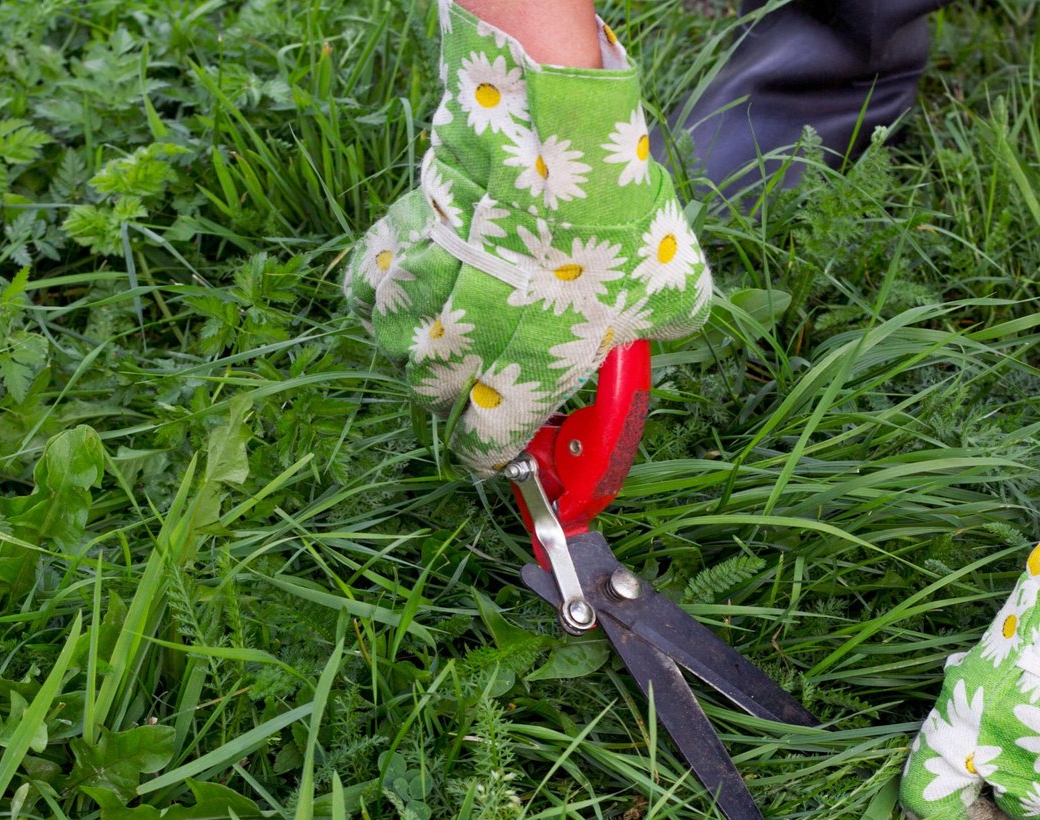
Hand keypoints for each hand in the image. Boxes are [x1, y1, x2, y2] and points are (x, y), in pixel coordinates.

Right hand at [346, 0, 710, 473]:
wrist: (550, 149)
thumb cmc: (611, 231)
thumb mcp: (669, 288)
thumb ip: (668, 320)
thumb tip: (674, 320)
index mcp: (522, 383)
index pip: (484, 450)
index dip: (492, 451)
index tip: (499, 440)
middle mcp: (458, 354)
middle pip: (434, 401)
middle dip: (456, 395)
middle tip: (482, 369)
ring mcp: (417, 302)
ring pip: (394, 351)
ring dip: (416, 346)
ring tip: (443, 326)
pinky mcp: (395, 248)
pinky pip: (365, 289)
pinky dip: (380, 294)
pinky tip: (406, 285)